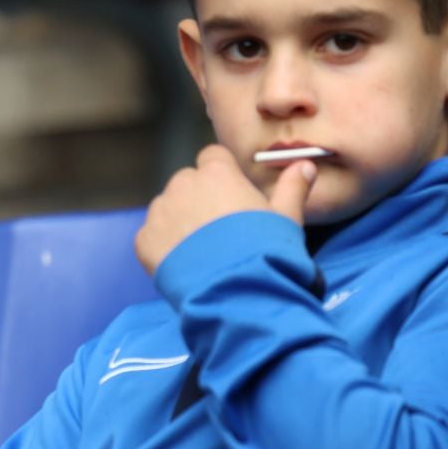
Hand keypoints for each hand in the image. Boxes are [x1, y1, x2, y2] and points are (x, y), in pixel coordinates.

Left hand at [134, 145, 315, 273]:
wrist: (235, 291)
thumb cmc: (266, 251)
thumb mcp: (288, 219)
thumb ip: (292, 188)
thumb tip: (304, 165)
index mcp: (217, 173)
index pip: (213, 157)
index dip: (222, 176)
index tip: (231, 197)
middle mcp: (183, 184)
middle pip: (187, 183)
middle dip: (199, 200)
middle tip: (219, 231)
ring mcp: (160, 211)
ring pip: (167, 208)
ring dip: (179, 222)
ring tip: (203, 252)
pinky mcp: (143, 239)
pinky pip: (151, 237)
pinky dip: (162, 248)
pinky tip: (185, 265)